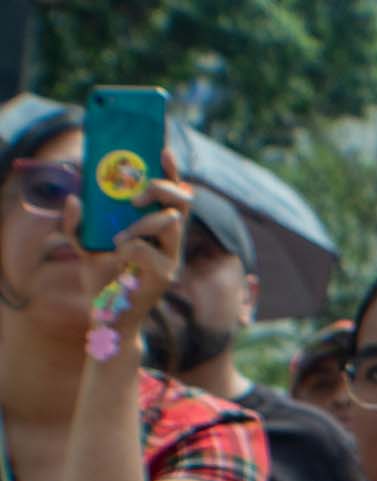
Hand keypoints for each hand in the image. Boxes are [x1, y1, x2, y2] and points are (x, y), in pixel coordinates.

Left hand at [61, 147, 191, 336]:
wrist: (107, 315)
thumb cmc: (102, 279)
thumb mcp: (83, 244)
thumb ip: (76, 222)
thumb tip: (75, 198)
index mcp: (157, 230)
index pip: (174, 195)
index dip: (171, 172)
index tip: (162, 150)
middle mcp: (170, 242)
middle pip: (182, 202)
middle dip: (161, 189)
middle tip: (134, 197)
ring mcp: (171, 259)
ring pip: (169, 223)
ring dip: (141, 224)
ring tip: (118, 239)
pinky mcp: (163, 276)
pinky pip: (147, 250)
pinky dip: (129, 249)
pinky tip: (119, 258)